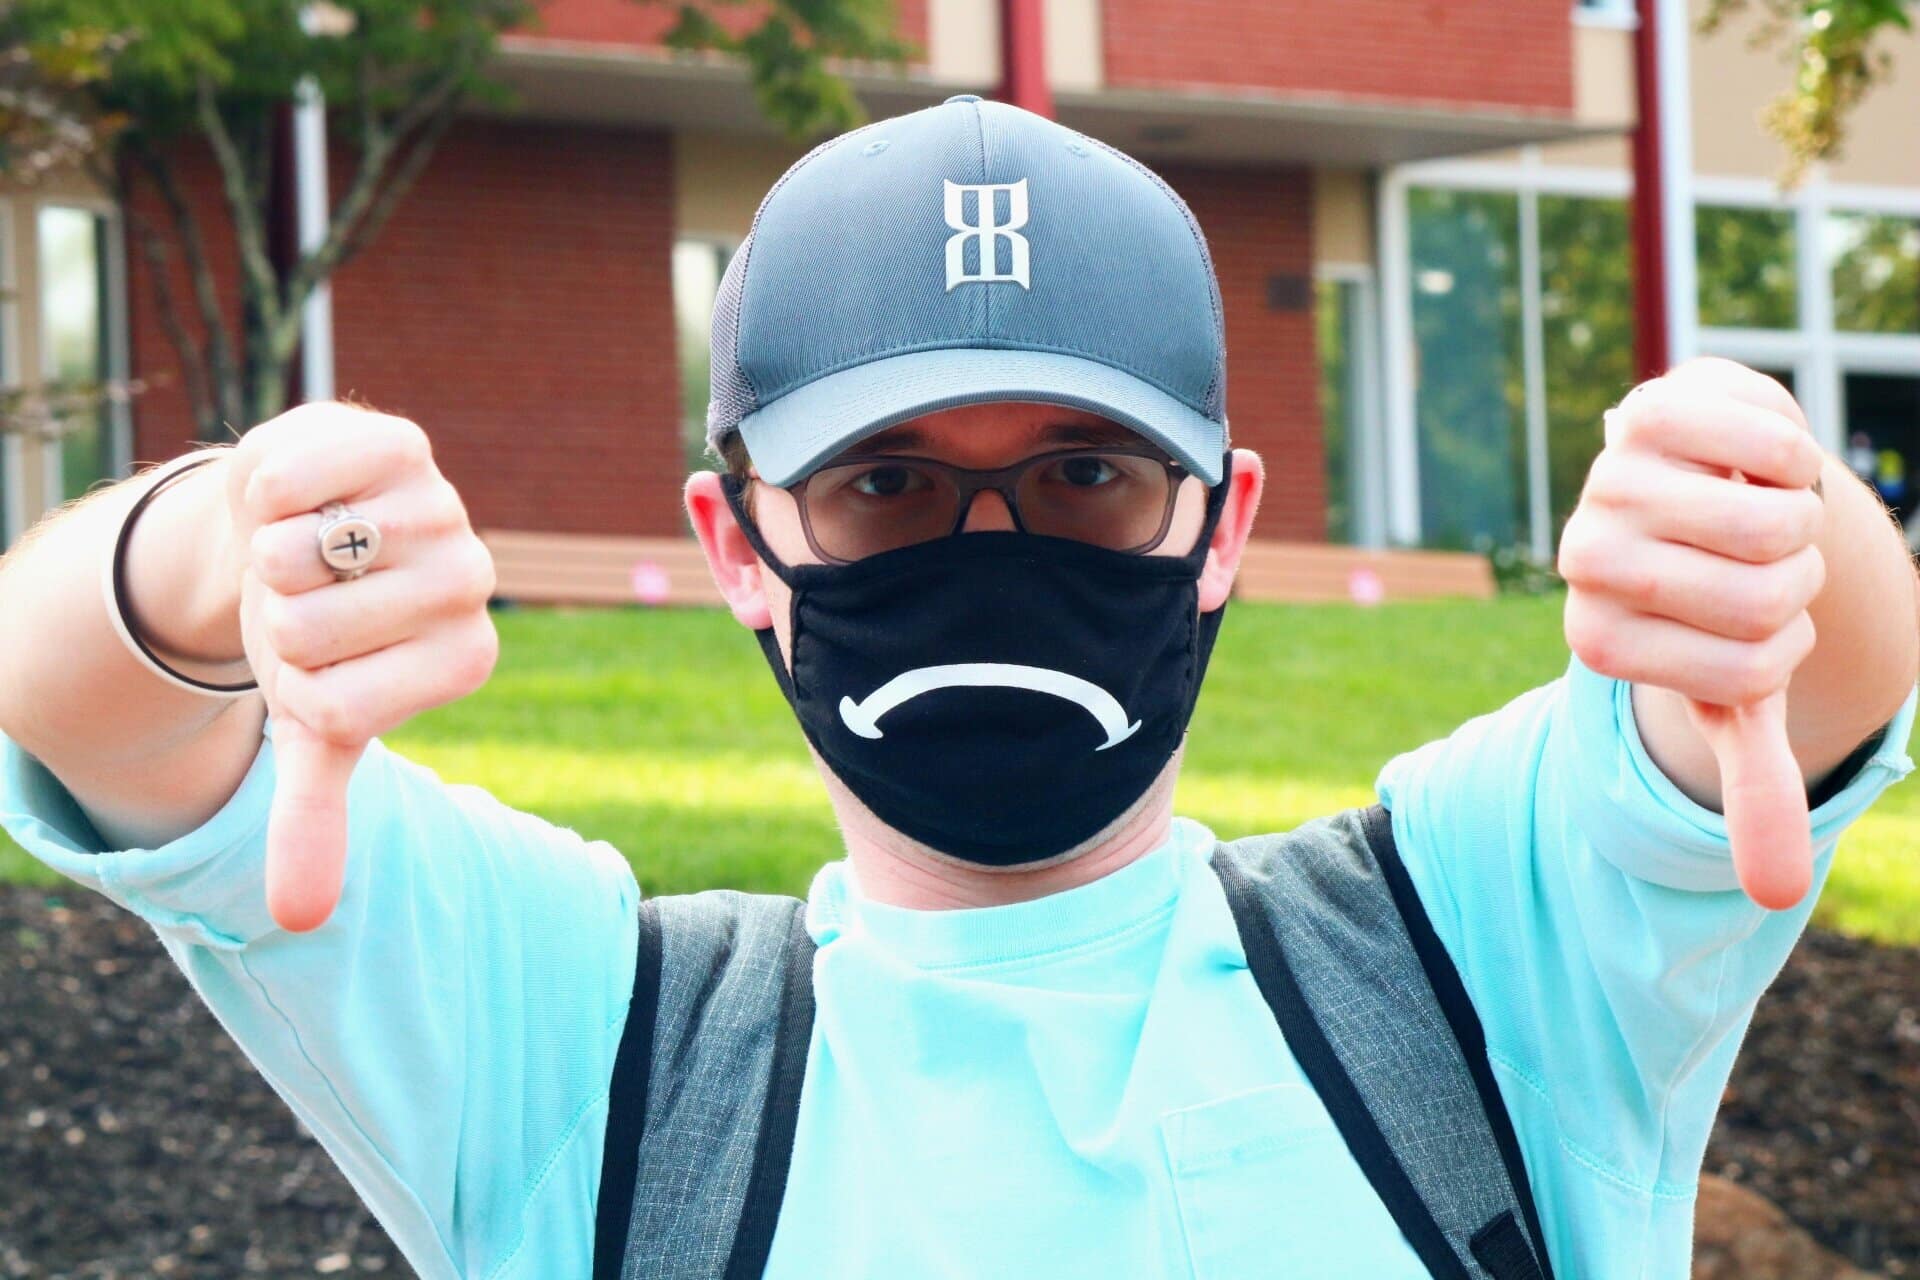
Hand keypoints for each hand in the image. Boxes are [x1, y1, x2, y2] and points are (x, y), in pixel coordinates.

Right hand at [224, 403, 498, 932]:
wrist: (294, 528)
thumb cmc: (316, 636)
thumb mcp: (314, 725)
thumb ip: (315, 816)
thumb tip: (300, 918)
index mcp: (466, 659)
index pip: (335, 706)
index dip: (296, 686)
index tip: (321, 662)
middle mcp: (472, 580)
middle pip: (307, 630)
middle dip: (276, 616)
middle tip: (307, 598)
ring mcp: (442, 505)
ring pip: (292, 555)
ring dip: (267, 554)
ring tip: (304, 547)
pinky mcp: (397, 442)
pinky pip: (294, 476)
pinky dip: (262, 491)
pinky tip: (295, 495)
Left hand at [1559, 359, 1827, 909]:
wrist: (1708, 487)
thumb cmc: (1722, 600)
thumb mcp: (1735, 692)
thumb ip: (1748, 784)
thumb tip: (1775, 894)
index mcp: (1596, 638)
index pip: (1745, 674)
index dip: (1779, 651)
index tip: (1745, 628)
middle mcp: (1583, 558)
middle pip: (1763, 598)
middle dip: (1795, 587)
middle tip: (1758, 568)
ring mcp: (1609, 478)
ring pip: (1772, 524)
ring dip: (1800, 525)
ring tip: (1757, 518)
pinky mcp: (1652, 409)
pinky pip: (1771, 441)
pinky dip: (1797, 456)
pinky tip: (1758, 461)